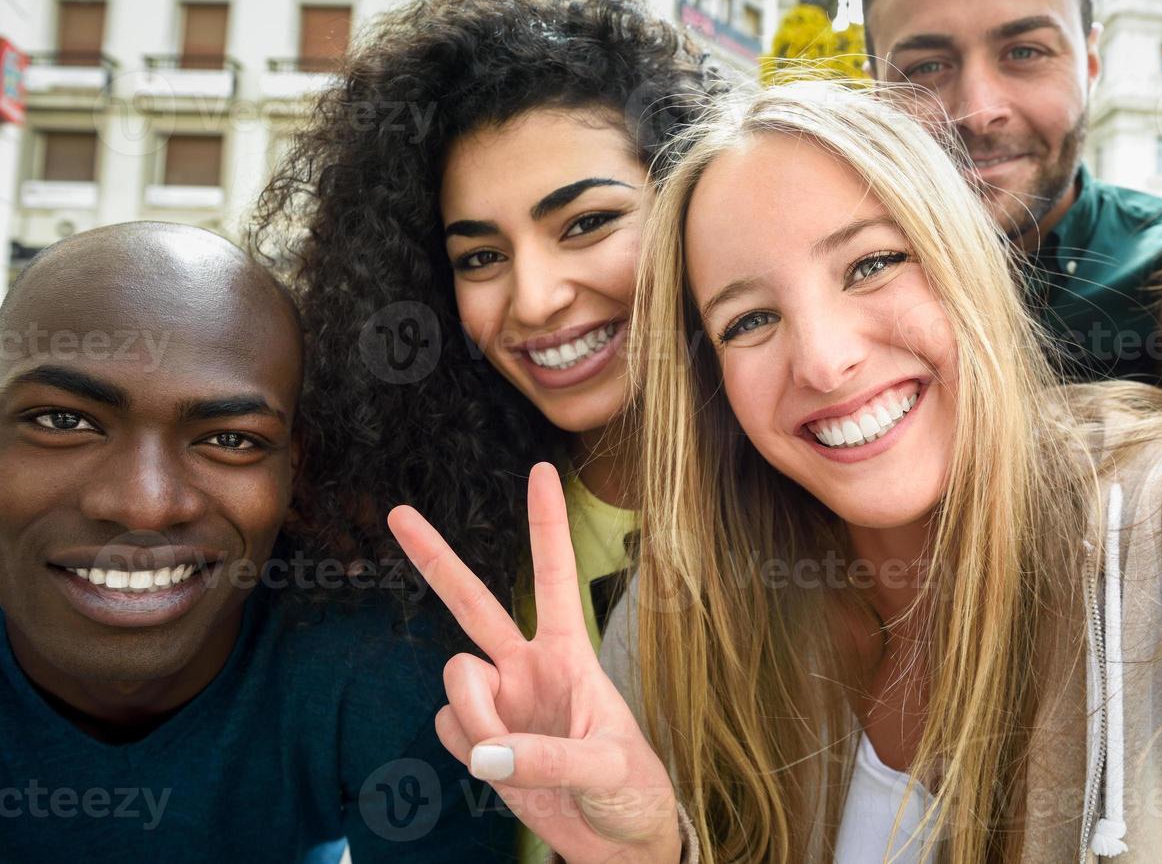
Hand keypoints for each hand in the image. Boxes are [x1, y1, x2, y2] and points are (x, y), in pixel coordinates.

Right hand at [388, 462, 679, 862]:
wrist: (616, 844)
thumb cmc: (631, 792)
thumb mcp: (609, 770)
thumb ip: (550, 760)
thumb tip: (486, 756)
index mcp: (571, 653)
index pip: (556, 576)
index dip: (546, 524)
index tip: (540, 468)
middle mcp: (527, 666)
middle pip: (472, 602)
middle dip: (435, 557)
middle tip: (397, 512)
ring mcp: (500, 701)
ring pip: (454, 682)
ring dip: (477, 719)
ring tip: (514, 755)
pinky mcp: (479, 740)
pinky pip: (448, 729)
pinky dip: (468, 750)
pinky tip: (499, 767)